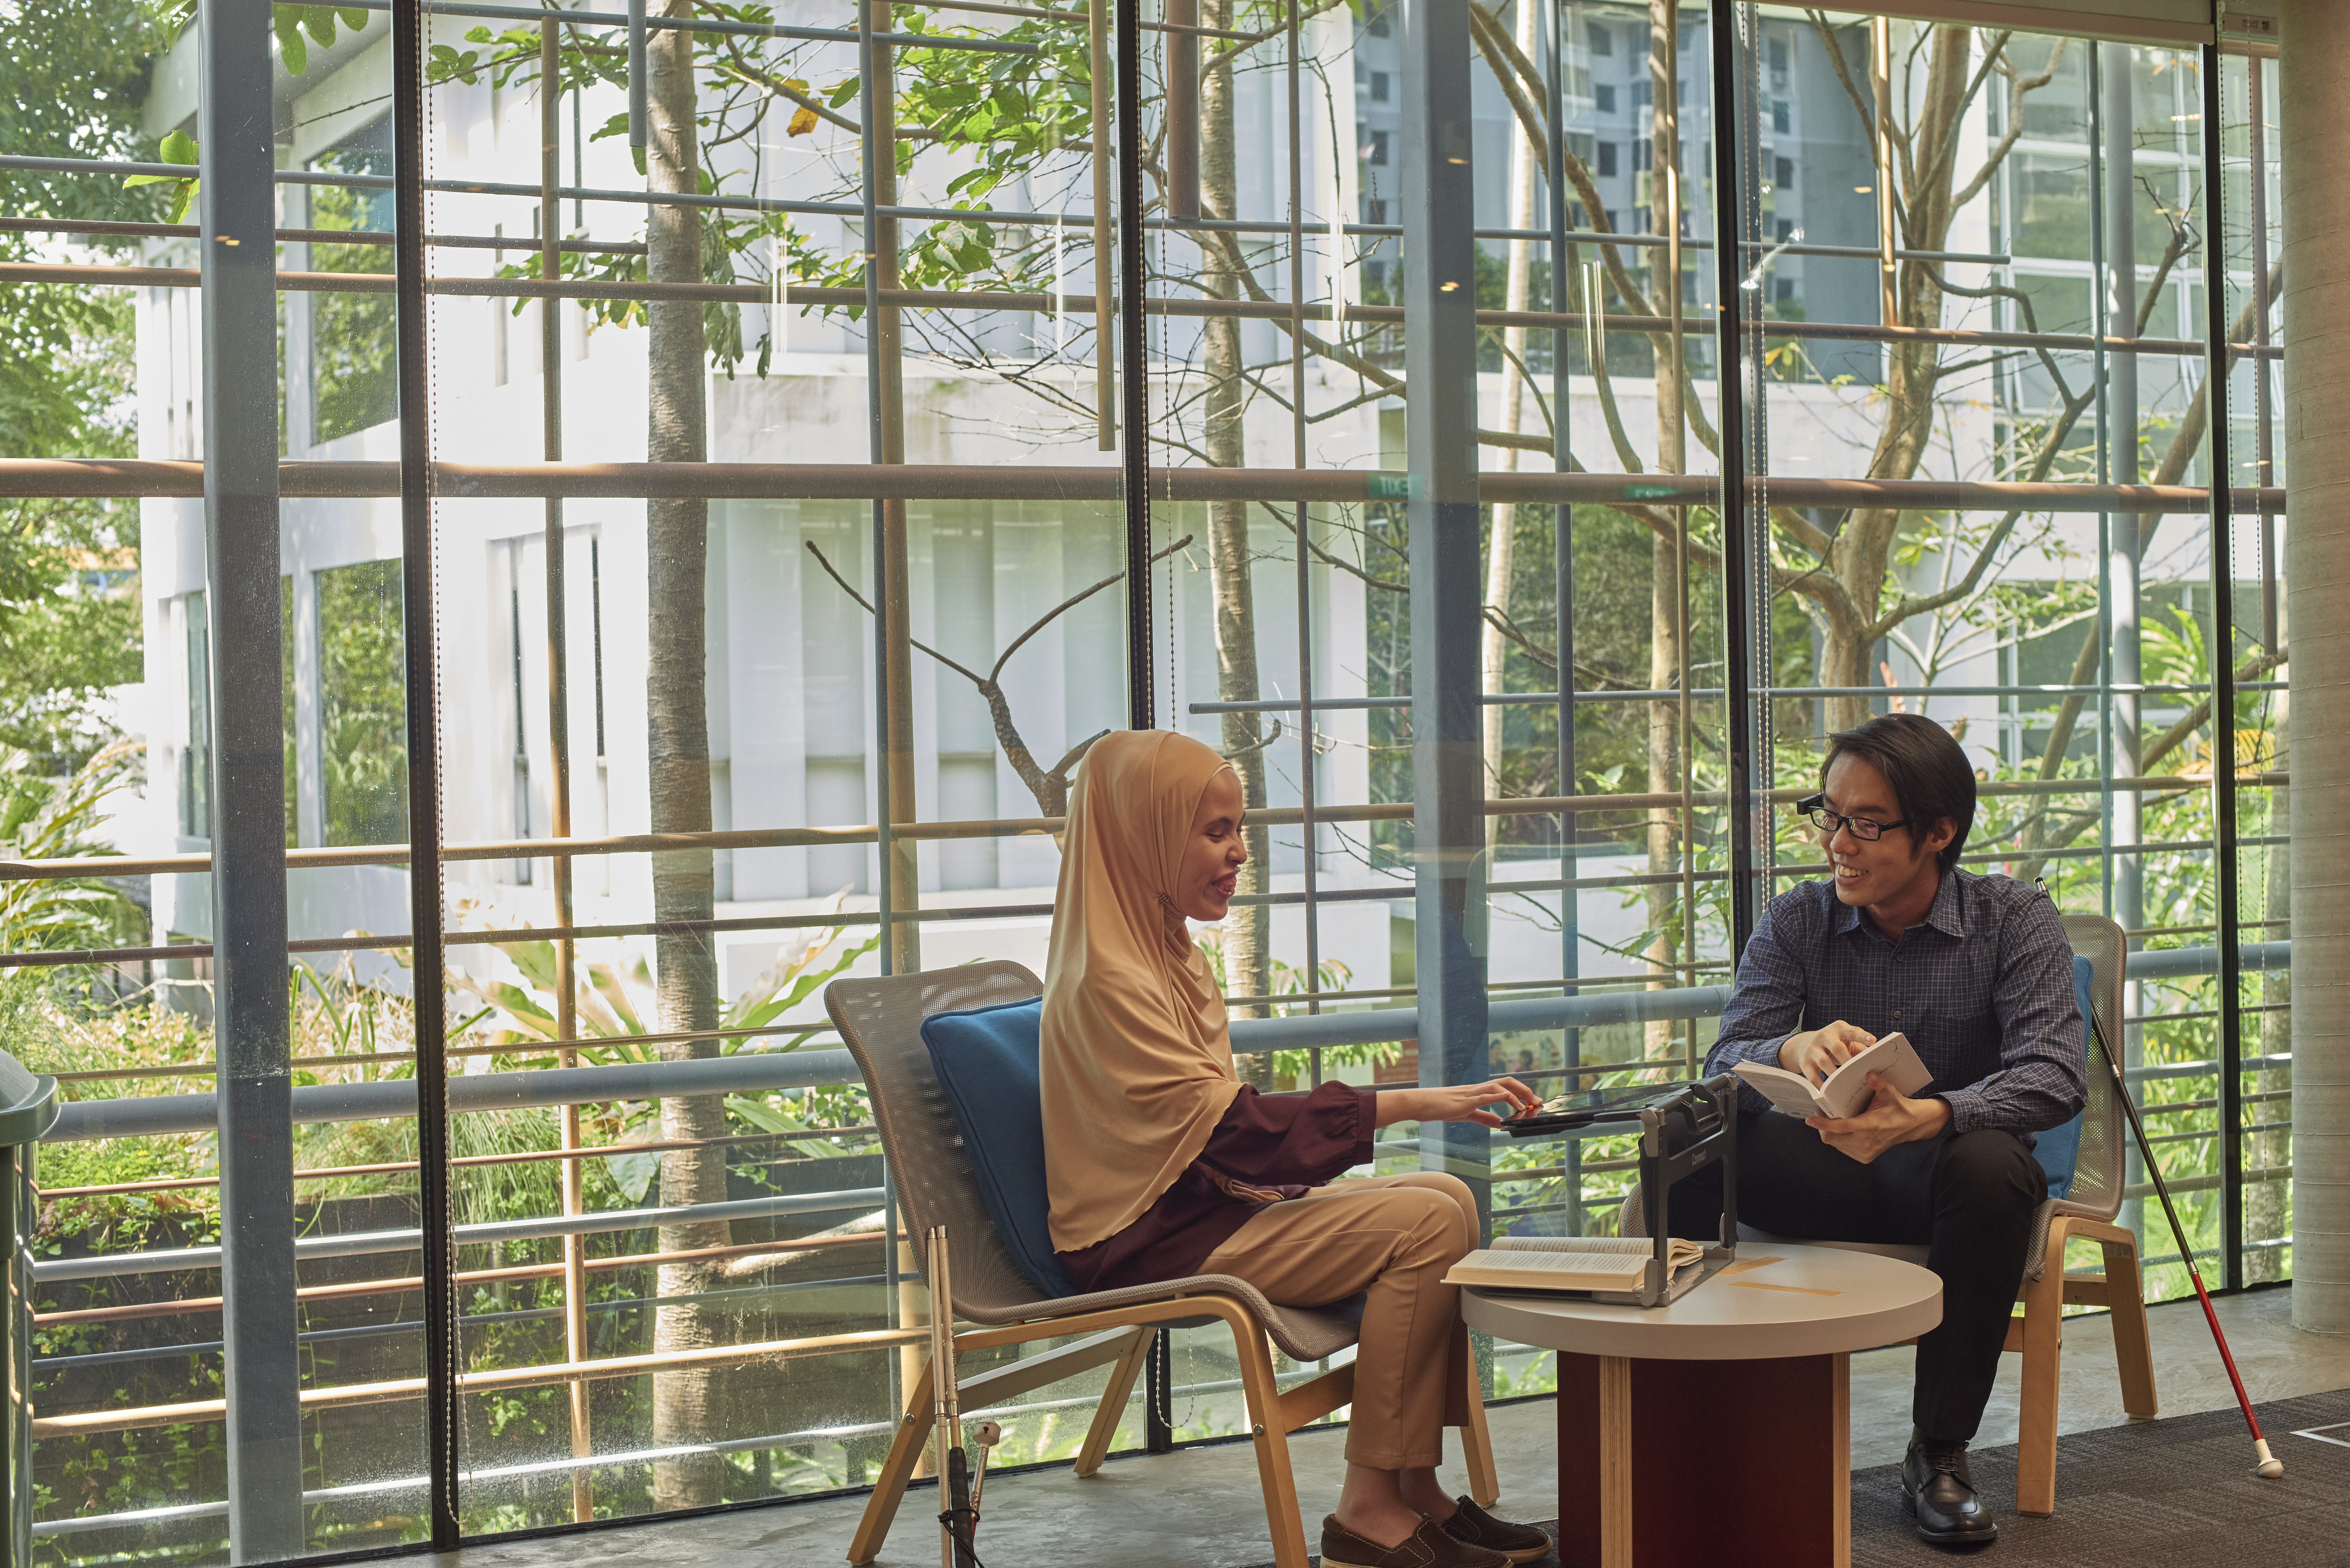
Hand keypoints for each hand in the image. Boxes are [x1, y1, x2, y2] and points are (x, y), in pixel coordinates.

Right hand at [1376, 1077, 1542, 1128]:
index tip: (1533, 1101)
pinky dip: (1503, 1098)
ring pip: (1501, 1086)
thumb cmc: (1441, 1107)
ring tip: (1528, 1106)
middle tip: (1537, 1101)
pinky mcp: (1467, 1099)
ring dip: (1518, 1094)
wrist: (1421, 1103)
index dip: (1521, 1092)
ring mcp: (1473, 1092)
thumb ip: (1484, 1118)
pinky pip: (1488, 1095)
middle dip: (1525, 1090)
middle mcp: (1478, 1088)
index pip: (1504, 1086)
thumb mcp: (1467, 1114)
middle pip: (1507, 1081)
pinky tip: (1512, 1104)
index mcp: (1479, 1091)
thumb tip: (1500, 1124)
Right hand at [1778, 1019, 1875, 1086]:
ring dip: (1834, 1074)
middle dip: (1847, 1060)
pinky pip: (1812, 1075)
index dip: (1862, 1036)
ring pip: (1823, 1061)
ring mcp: (1812, 1048)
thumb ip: (1860, 1048)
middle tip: (1856, 1072)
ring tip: (1843, 1084)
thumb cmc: (1833, 1044)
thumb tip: (1876, 1061)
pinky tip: (1827, 1091)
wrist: (1803, 1044)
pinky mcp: (1804, 1061)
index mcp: (1839, 1029)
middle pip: (1836, 1047)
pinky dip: (1820, 1084)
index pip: (1852, 1032)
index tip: (1873, 1041)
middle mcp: (1824, 1036)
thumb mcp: (1846, 1040)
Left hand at [1806, 1073, 1950, 1163]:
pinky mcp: (1866, 1158)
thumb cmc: (1899, 1107)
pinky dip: (1839, 1141)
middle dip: (1822, 1127)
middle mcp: (1865, 1142)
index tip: (1809, 1119)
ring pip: (1836, 1145)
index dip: (1821, 1124)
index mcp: (1868, 1127)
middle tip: (1821, 1114)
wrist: (1913, 1126)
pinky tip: (1842, 1130)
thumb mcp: (1890, 1093)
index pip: (1838, 1127)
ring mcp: (1865, 1152)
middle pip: (1831, 1139)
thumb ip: (1879, 1084)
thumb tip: (1868, 1073)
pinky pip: (1844, 1150)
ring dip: (1830, 1134)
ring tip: (1831, 1120)